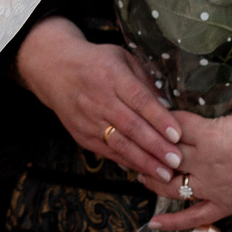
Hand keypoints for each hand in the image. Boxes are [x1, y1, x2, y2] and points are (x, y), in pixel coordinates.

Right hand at [16, 18, 179, 184]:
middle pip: (130, 126)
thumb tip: (169, 108)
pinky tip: (145, 170)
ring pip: (119, 144)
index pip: (139, 99)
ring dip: (144, 161)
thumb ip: (145, 82)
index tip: (177, 134)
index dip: (158, 118)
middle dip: (155, 145)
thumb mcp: (122, 58)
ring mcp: (88, 119)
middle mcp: (98, 98)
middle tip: (177, 159)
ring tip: (165, 173)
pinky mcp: (81, 134)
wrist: (54, 69)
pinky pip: (108, 152)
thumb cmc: (96, 62)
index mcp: (112, 75)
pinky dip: (127, 162)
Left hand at [145, 104, 231, 231]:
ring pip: (170, 186)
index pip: (169, 127)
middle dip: (147, 150)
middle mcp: (206, 162)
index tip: (148, 118)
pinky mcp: (226, 205)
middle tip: (136, 146)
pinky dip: (172, 223)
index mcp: (208, 135)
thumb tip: (191, 126)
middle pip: (164, 157)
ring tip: (140, 173)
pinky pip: (194, 217)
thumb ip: (209, 124)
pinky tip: (153, 223)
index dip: (156, 122)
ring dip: (152, 180)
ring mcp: (214, 186)